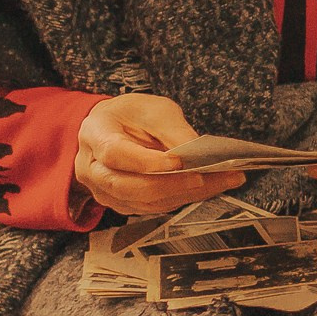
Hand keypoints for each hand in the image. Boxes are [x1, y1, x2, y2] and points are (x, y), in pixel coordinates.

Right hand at [75, 93, 240, 217]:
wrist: (115, 126)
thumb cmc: (132, 115)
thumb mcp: (154, 109)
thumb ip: (173, 130)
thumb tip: (197, 154)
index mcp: (95, 135)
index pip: (116, 154)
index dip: (147, 161)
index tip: (180, 162)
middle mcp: (93, 169)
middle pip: (128, 186)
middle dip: (172, 184)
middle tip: (208, 176)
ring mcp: (105, 191)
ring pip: (144, 201)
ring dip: (186, 194)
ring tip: (223, 180)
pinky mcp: (123, 203)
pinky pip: (153, 206)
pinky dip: (183, 198)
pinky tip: (210, 187)